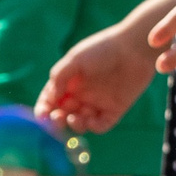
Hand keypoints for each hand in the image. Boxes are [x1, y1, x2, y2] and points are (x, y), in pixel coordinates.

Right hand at [38, 21, 160, 133]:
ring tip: (74, 118)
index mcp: (69, 82)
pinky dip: (93, 127)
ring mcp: (97, 103)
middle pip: (63, 115)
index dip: (44, 109)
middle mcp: (81, 95)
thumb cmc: (102, 49)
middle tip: (58, 119)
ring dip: (74, 125)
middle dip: (57, 120)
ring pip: (80, 123)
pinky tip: (90, 120)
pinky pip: (101, 125)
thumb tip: (51, 97)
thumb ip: (60, 76)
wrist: (134, 48)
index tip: (41, 116)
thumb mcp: (75, 59)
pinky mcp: (115, 110)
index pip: (51, 100)